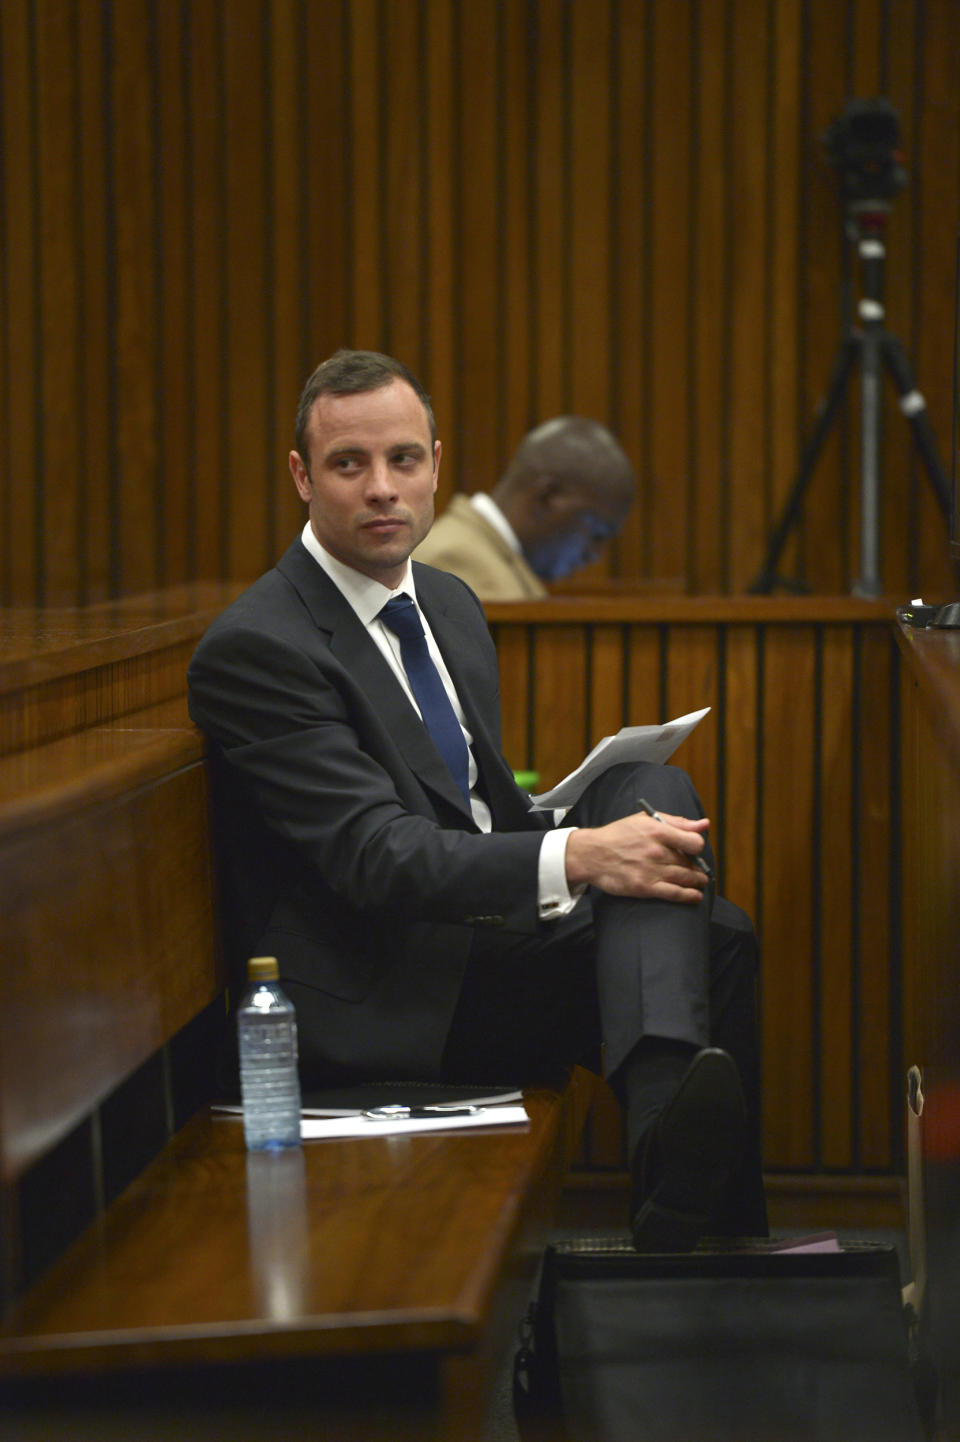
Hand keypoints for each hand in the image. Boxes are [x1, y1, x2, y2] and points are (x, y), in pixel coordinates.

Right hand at [564, 810, 710, 902]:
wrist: (591, 854)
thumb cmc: (618, 835)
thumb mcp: (645, 819)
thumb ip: (677, 822)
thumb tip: (704, 824)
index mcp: (657, 831)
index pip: (694, 842)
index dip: (698, 846)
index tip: (694, 849)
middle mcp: (656, 851)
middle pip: (690, 862)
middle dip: (698, 866)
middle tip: (699, 869)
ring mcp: (651, 871)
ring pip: (685, 878)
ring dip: (697, 881)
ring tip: (700, 881)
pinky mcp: (644, 887)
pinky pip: (674, 893)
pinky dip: (689, 896)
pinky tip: (696, 896)